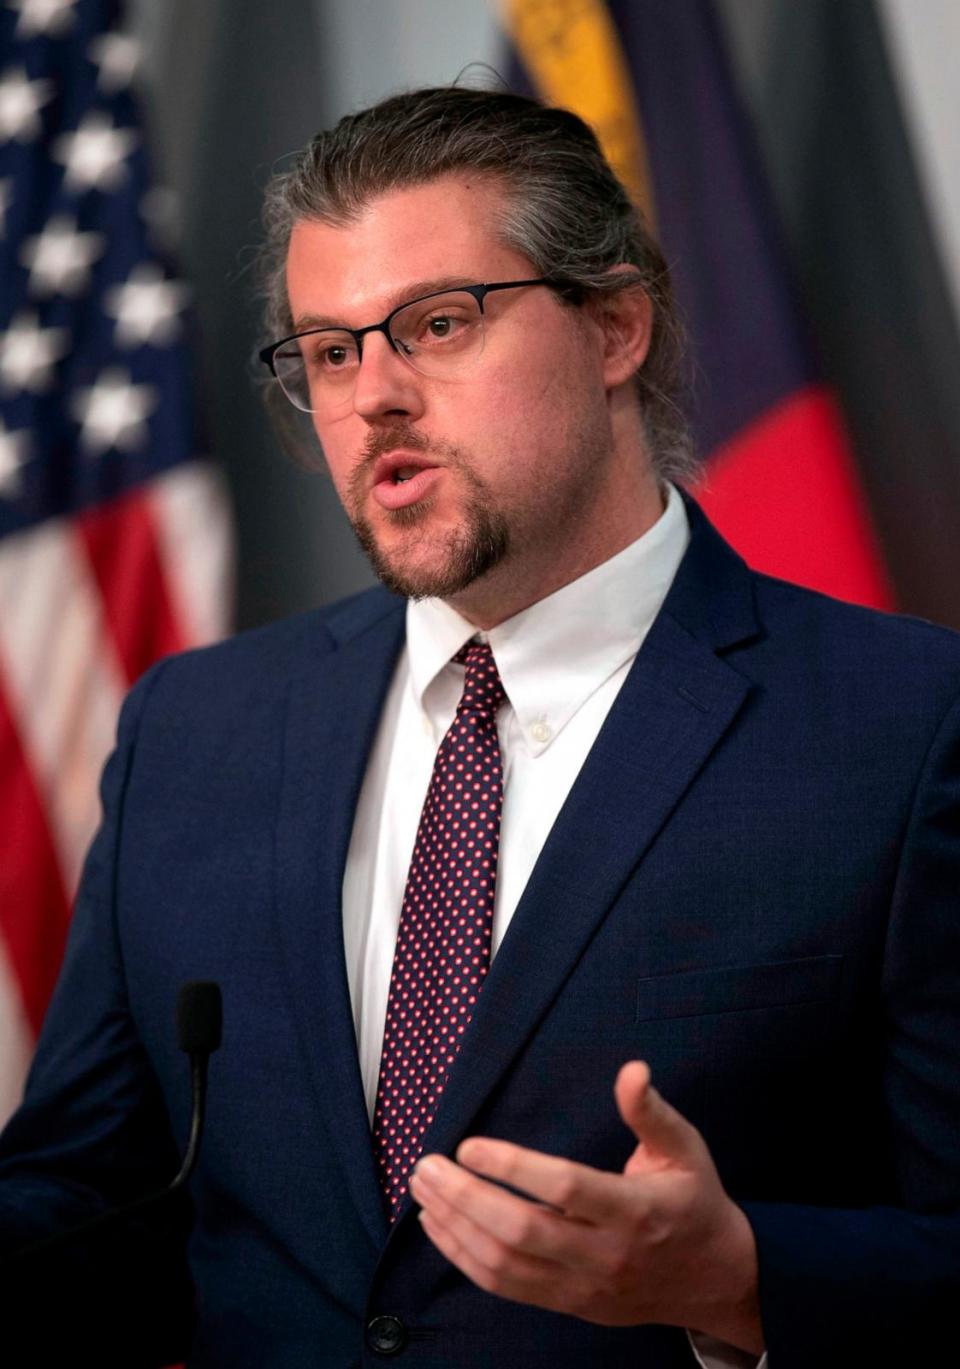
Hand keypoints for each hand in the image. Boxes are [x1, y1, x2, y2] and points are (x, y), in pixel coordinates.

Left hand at [409, 1061, 763, 1354]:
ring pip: (506, 1266)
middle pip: (522, 1232)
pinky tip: (441, 1227)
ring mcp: (583, 1286)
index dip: (514, 1168)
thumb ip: (651, 1111)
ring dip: (456, 1229)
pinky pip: (507, 1287)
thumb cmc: (694, 1202)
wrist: (715, 1280)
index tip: (470, 1145)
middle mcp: (605, 1254)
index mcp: (634, 1210)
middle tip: (428, 1165)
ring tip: (424, 1190)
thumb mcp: (685, 1149)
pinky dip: (465, 1259)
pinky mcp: (568, 1303)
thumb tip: (632, 1069)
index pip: (565, 1190)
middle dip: (466, 1198)